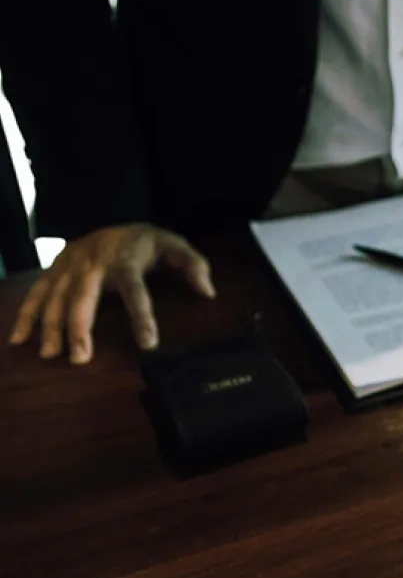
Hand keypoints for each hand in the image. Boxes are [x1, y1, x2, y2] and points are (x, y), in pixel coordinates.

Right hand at [8, 223, 214, 363]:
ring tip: (52, 354)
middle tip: (81, 357)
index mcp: (125, 260)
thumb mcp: (174, 246)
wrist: (113, 220)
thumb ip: (194, 266)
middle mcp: (92, 263)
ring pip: (56, 297)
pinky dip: (26, 315)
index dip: (142, 317)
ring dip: (51, 326)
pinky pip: (37, 293)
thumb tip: (208, 292)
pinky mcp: (54, 270)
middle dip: (79, 327)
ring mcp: (69, 266)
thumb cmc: (147, 243)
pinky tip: (19, 340)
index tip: (148, 343)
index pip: (135, 291)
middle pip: (83, 297)